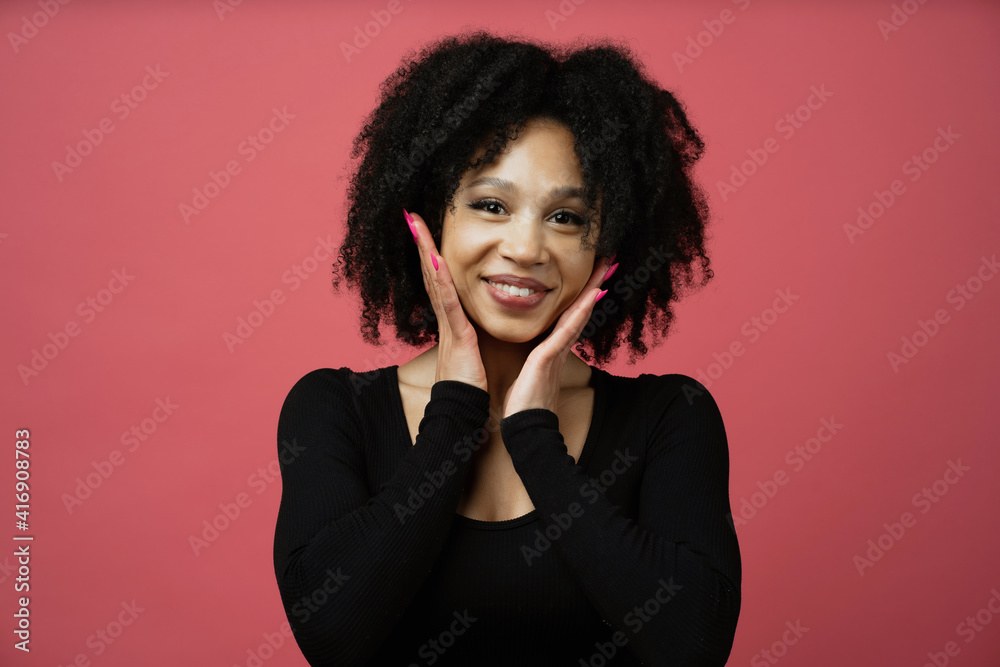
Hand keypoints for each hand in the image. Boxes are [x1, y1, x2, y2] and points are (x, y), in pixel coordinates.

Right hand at [404, 209, 487, 391]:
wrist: (463, 411)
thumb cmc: (471, 387)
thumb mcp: (473, 354)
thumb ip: (475, 338)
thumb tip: (478, 329)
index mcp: (454, 322)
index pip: (441, 282)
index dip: (433, 256)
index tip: (427, 232)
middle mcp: (447, 320)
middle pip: (432, 274)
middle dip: (423, 244)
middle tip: (412, 216)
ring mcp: (449, 327)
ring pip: (435, 281)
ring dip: (426, 252)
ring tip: (416, 225)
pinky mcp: (457, 337)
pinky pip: (448, 304)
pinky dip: (441, 282)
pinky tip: (436, 261)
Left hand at [501, 256, 612, 417]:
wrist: (526, 428)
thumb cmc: (524, 404)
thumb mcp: (528, 373)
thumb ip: (532, 359)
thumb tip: (531, 353)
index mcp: (552, 349)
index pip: (569, 316)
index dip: (581, 295)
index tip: (591, 275)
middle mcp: (559, 347)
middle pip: (580, 310)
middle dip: (594, 286)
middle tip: (607, 262)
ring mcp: (557, 352)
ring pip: (578, 315)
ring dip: (592, 291)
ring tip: (604, 269)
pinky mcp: (548, 358)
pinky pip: (566, 331)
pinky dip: (579, 313)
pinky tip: (589, 297)